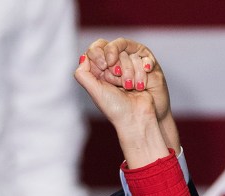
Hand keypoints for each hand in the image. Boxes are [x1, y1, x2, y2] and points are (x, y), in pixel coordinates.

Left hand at [78, 37, 179, 151]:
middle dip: (118, 67)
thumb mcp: (94, 91)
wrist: (137, 118)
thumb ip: (82, 74)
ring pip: (128, 55)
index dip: (101, 54)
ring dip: (130, 73)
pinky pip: (141, 60)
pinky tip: (139, 86)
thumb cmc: (115, 108)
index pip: (96, 48)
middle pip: (114, 50)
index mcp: (97, 72)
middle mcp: (111, 69)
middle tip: (119, 84)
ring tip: (130, 88)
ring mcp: (127, 69)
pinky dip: (141, 73)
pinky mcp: (141, 71)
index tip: (104, 66)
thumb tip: (84, 56)